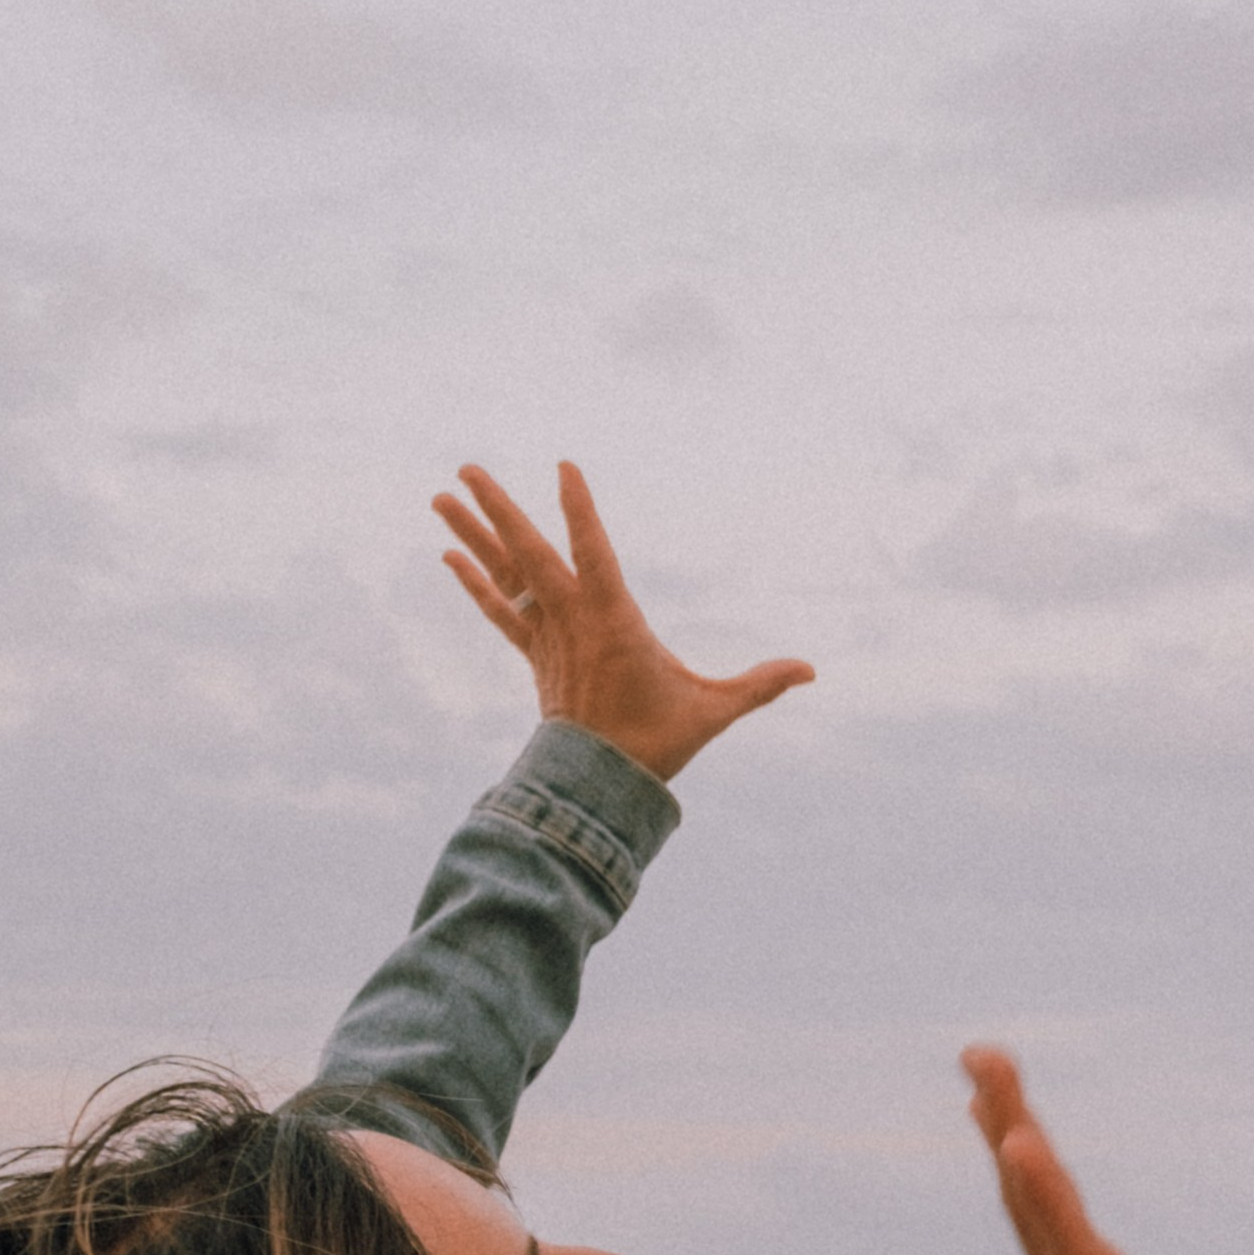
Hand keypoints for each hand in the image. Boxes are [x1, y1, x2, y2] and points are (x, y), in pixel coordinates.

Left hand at [434, 461, 812, 785]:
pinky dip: (473, 581)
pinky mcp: (534, 655)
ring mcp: (547, 636)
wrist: (599, 787)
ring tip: (441, 495)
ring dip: (472, 533)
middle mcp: (571, 620)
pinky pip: (498, 609)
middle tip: (465, 467)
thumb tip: (812, 672)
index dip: (580, 509)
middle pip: (527, 553)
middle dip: (498, 508)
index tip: (565, 467)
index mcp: (614, 621)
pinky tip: (447, 553)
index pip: (593, 552)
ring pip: (504, 574)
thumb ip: (760, 685)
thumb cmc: (659, 742)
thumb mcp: (714, 710)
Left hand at [962, 1048, 1253, 1254]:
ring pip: (1035, 1208)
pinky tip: (1000, 1113)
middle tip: (983, 1058)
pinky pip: (1048, 1210)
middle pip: (1045, 1226)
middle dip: (1016, 1146)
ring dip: (1008, 1129)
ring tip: (981, 1055)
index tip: (1019, 1145)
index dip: (1056, 1214)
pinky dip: (1024, 1156)